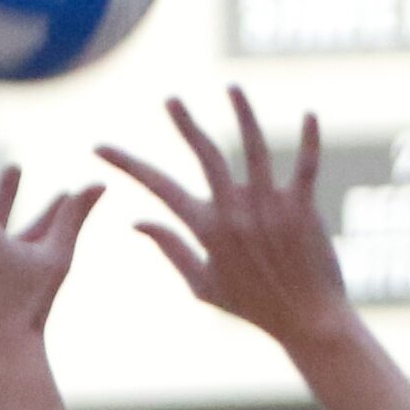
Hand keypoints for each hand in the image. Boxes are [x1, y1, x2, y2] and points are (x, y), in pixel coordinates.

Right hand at [97, 88, 351, 352]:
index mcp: (206, 230)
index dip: (127, 165)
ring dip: (244, 115)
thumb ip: (170, 249)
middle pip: (207, 156)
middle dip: (186, 125)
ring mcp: (270, 209)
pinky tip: (308, 113)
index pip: (159, 189)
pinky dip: (309, 140)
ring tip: (232, 87)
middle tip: (170, 99)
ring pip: (254, 150)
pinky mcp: (302, 209)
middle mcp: (235, 214)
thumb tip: (137, 222)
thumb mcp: (202, 286)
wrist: (306, 321)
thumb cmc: (253, 306)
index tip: (101, 148)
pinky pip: (306, 166)